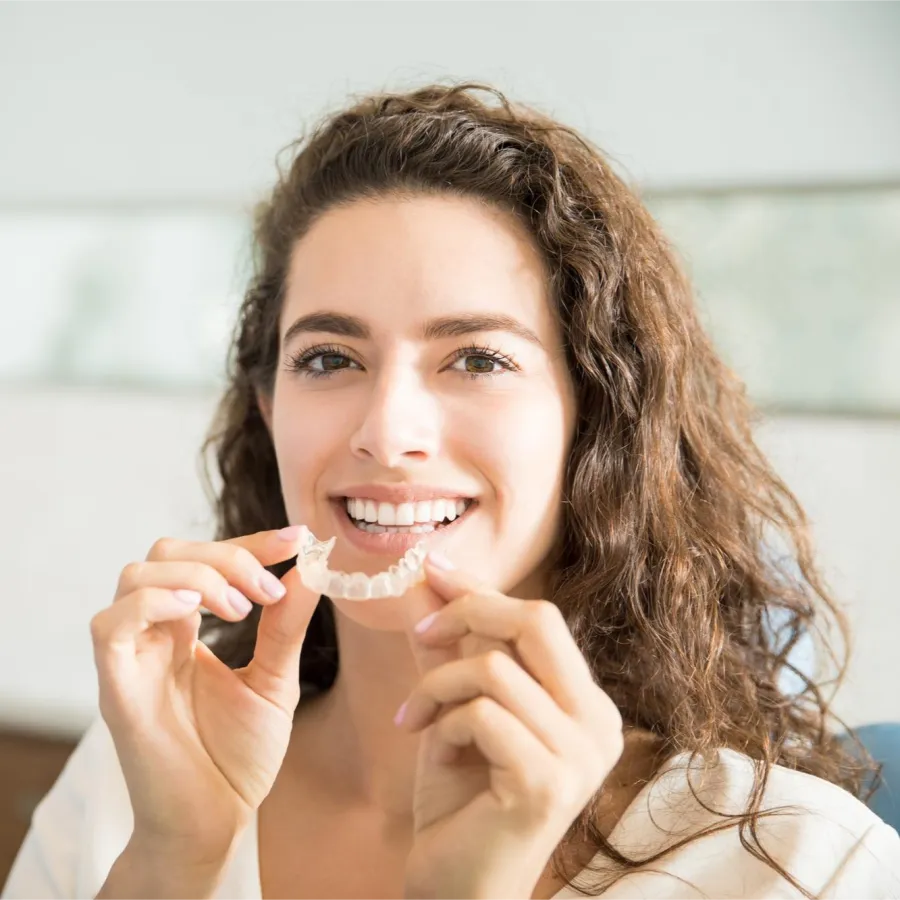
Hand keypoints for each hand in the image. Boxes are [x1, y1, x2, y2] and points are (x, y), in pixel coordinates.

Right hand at [90, 526, 320, 865]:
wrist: (217, 821)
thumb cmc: (238, 756)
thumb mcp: (275, 680)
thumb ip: (285, 626)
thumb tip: (309, 569)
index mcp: (187, 630)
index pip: (205, 559)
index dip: (249, 541)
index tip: (297, 539)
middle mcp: (154, 635)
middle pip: (167, 553)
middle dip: (226, 555)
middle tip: (267, 590)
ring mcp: (132, 658)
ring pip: (137, 574)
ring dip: (198, 576)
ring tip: (241, 609)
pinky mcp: (116, 688)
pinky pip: (111, 623)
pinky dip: (154, 602)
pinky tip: (198, 614)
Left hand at [398, 556, 623, 899]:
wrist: (458, 885)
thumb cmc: (462, 798)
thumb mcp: (456, 708)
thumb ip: (451, 649)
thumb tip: (426, 582)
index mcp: (586, 703)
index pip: (540, 619)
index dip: (482, 589)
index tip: (433, 569)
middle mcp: (599, 724)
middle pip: (537, 620)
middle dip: (469, 611)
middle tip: (422, 632)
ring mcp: (581, 755)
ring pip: (496, 667)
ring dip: (438, 684)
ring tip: (415, 717)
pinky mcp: (548, 782)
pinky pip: (482, 713)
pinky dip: (444, 722)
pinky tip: (433, 751)